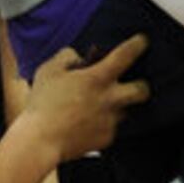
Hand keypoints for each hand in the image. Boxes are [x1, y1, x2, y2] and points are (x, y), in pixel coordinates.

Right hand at [24, 35, 148, 161]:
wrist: (41, 141)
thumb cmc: (42, 104)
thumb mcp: (48, 71)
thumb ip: (66, 57)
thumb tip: (77, 58)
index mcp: (97, 78)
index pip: (125, 55)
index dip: (137, 44)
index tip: (142, 41)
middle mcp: (110, 99)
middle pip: (142, 90)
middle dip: (141, 85)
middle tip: (132, 84)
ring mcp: (110, 121)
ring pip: (125, 110)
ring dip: (116, 106)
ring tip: (98, 107)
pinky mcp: (106, 139)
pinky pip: (110, 128)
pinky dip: (101, 124)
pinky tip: (85, 124)